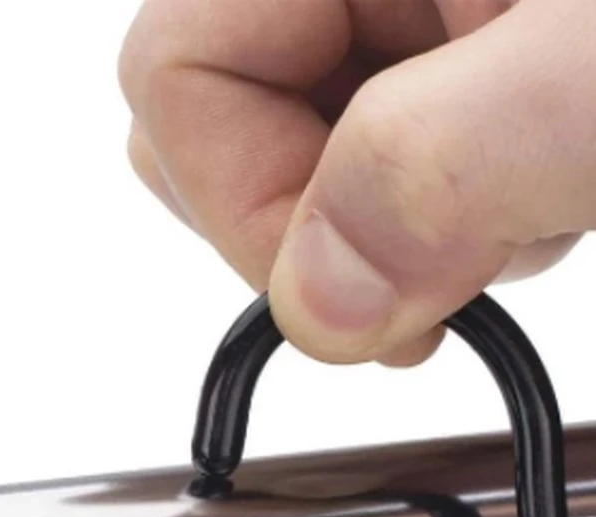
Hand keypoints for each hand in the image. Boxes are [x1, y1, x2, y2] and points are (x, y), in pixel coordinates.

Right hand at [118, 0, 594, 364]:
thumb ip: (439, 170)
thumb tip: (314, 303)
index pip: (173, 70)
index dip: (243, 207)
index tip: (361, 289)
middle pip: (205, 117)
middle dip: (308, 223)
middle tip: (439, 255)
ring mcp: (395, 10)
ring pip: (286, 150)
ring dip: (389, 232)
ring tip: (524, 206)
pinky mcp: (441, 47)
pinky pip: (362, 154)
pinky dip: (432, 216)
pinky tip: (527, 198)